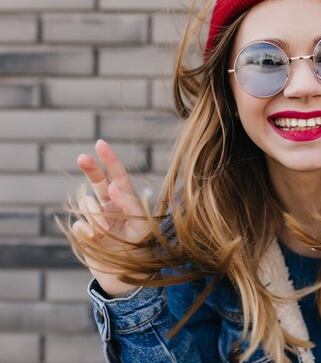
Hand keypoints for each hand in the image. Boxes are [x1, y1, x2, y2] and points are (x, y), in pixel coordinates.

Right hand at [72, 139, 152, 296]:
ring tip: (104, 231)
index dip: (109, 159)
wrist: (127, 274)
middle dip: (90, 168)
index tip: (100, 144)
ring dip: (95, 216)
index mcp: (126, 200)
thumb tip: (113, 186)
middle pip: (96, 181)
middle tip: (83, 158)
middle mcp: (110, 205)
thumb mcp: (142, 224)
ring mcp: (96, 218)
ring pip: (87, 204)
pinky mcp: (84, 232)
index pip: (118, 175)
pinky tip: (96, 240)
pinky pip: (80, 224)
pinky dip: (87, 231)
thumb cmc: (140, 248)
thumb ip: (130, 203)